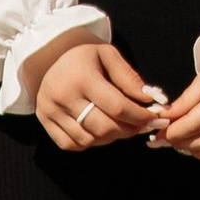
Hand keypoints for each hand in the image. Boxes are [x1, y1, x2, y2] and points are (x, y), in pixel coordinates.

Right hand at [24, 35, 163, 153]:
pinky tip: (100, 131)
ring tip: (123, 126)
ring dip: (111, 138)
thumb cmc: (84, 54)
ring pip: (88, 140)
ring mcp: (51, 112)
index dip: (140, 116)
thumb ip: (129, 78)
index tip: (155, 118)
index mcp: (82, 77)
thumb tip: (151, 100)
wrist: (49, 54)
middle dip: (129, 130)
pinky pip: (70, 144)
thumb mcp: (108, 55)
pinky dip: (89, 143)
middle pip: (103, 127)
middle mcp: (64, 97)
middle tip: (142, 125)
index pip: (117, 107)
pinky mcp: (45, 122)